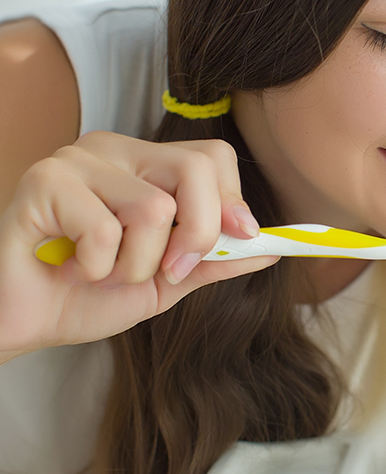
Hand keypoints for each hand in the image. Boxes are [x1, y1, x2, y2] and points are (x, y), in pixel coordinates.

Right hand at [0, 131, 277, 361]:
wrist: (19, 323)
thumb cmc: (84, 295)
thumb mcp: (166, 281)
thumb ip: (215, 259)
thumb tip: (271, 247)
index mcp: (145, 164)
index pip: (213, 156)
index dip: (234, 200)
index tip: (242, 237)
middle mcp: (114, 150)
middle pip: (196, 169)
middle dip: (197, 234)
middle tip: (166, 270)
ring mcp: (77, 160)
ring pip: (154, 208)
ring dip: (135, 264)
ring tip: (100, 270)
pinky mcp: (44, 181)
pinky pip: (105, 230)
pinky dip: (96, 267)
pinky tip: (68, 266)